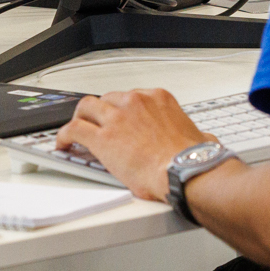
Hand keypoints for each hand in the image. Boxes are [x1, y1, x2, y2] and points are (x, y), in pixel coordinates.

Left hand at [55, 89, 217, 200]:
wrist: (186, 173)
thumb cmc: (193, 161)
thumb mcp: (201, 138)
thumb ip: (199, 136)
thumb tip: (206, 141)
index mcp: (158, 99)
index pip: (130, 96)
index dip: (121, 109)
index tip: (118, 119)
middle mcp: (135, 102)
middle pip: (107, 99)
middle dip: (100, 113)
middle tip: (97, 125)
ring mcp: (117, 117)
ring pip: (86, 108)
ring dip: (80, 119)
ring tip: (75, 131)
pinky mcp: (102, 138)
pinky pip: (73, 129)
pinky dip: (64, 135)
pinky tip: (62, 144)